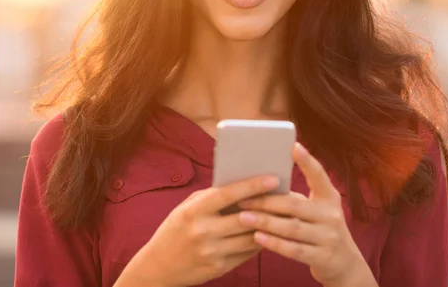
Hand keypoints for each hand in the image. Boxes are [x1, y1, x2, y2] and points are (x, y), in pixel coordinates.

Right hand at [115, 175, 279, 286]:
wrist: (158, 267)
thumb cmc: (175, 230)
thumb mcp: (186, 208)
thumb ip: (211, 197)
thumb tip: (242, 185)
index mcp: (194, 211)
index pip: (228, 195)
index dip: (252, 185)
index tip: (273, 178)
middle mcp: (203, 232)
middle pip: (246, 218)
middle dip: (269, 207)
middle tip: (288, 198)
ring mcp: (212, 252)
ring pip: (251, 237)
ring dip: (269, 226)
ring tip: (284, 215)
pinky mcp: (219, 268)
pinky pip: (247, 253)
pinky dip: (259, 242)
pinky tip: (268, 233)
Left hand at [237, 143, 372, 285]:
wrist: (344, 262)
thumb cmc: (320, 228)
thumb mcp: (317, 210)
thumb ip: (296, 199)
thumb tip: (260, 185)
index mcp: (330, 198)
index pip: (319, 176)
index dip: (307, 161)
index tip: (293, 146)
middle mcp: (332, 215)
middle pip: (295, 205)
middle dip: (266, 201)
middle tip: (243, 198)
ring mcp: (329, 237)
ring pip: (292, 227)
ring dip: (265, 222)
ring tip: (243, 217)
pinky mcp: (322, 257)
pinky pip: (293, 249)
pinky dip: (274, 243)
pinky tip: (257, 237)